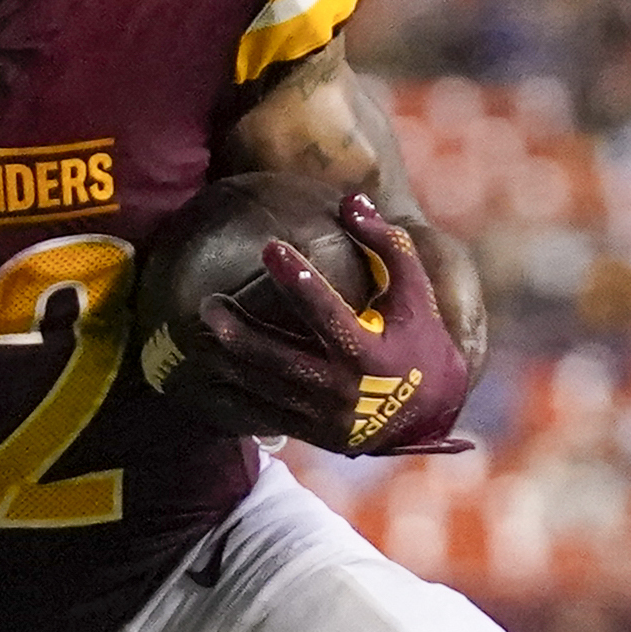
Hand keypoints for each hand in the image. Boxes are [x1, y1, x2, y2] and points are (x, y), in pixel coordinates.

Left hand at [189, 195, 473, 455]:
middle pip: (278, 357)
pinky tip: (209, 372)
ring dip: (227, 360)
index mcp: (368, 352)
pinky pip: (261, 414)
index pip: (326, 313)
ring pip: (263, 386)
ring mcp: (321, 414)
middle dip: (240, 330)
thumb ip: (387, 245)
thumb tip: (351, 199)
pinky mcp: (309, 431)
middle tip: (209, 303)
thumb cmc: (422, 343)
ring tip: (200, 332)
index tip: (270, 248)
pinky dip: (232, 394)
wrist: (430, 417)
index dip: (297, 280)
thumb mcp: (414, 292)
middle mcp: (340, 388)